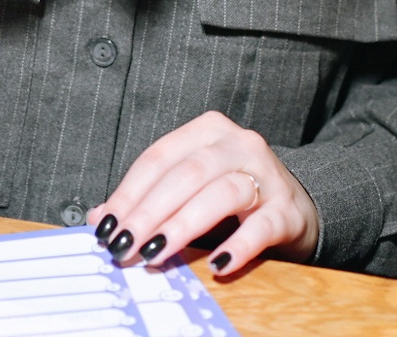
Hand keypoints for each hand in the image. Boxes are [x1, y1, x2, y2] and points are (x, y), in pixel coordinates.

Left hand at [86, 111, 318, 276]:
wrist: (296, 206)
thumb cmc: (233, 197)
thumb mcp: (190, 190)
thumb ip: (148, 199)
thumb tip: (100, 219)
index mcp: (208, 131)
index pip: (159, 157)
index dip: (129, 192)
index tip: (107, 225)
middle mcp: (238, 144)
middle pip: (186, 174)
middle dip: (149, 211)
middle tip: (124, 245)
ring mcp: (267, 175)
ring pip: (221, 193)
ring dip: (183, 226)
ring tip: (155, 253)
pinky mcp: (287, 210)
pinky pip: (261, 226)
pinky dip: (238, 246)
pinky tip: (217, 265)